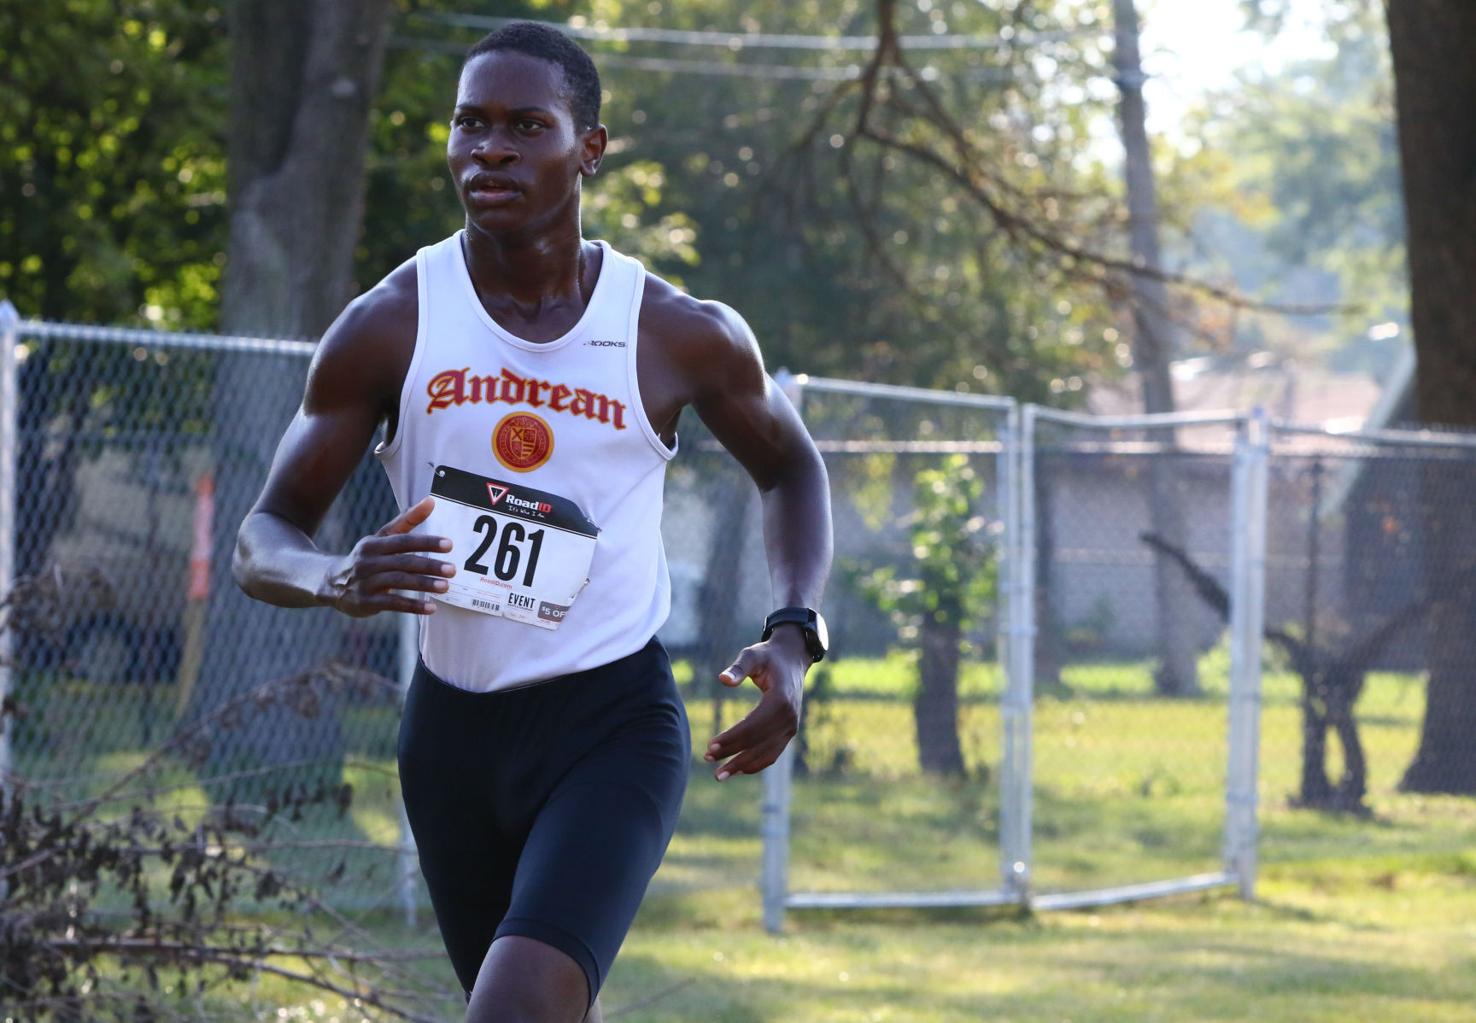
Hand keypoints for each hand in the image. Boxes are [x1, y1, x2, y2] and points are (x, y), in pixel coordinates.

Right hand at [322, 496, 454, 617]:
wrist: (332, 582)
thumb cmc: (368, 557)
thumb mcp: (383, 537)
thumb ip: (407, 520)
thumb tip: (431, 500)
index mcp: (374, 544)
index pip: (403, 541)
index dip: (426, 542)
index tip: (449, 545)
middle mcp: (368, 562)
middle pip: (403, 562)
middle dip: (429, 565)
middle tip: (453, 569)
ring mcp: (366, 583)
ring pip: (398, 582)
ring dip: (423, 584)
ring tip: (446, 586)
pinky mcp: (366, 602)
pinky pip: (392, 604)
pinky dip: (412, 606)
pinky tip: (431, 608)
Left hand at [704, 626, 810, 780]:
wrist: (792, 659)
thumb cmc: (768, 656)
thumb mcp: (752, 655)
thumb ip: (738, 667)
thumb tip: (722, 679)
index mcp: (781, 700)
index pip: (753, 726)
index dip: (732, 738)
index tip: (710, 746)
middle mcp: (789, 718)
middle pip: (757, 743)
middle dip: (732, 754)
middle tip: (707, 759)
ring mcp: (791, 727)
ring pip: (766, 754)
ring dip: (742, 766)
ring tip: (719, 775)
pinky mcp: (789, 732)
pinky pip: (772, 753)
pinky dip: (755, 764)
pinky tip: (736, 770)